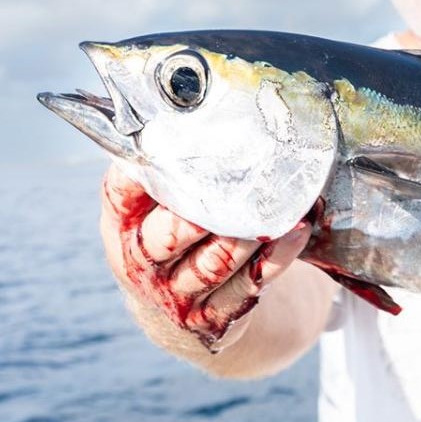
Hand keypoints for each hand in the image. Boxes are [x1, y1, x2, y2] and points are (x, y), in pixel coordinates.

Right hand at [99, 165, 311, 350]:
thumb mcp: (153, 207)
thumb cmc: (172, 235)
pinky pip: (250, 284)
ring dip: (250, 233)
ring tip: (280, 206)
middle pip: (170, 233)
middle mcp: (142, 261)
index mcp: (121, 224)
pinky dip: (277, 257)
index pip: (121, 192)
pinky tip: (297, 231)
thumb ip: (167, 169)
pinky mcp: (216, 316)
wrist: (180, 314)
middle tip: (234, 182)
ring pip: (216, 261)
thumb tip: (194, 104)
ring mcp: (178, 294)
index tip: (170, 145)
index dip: (143, 170)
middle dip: (202, 209)